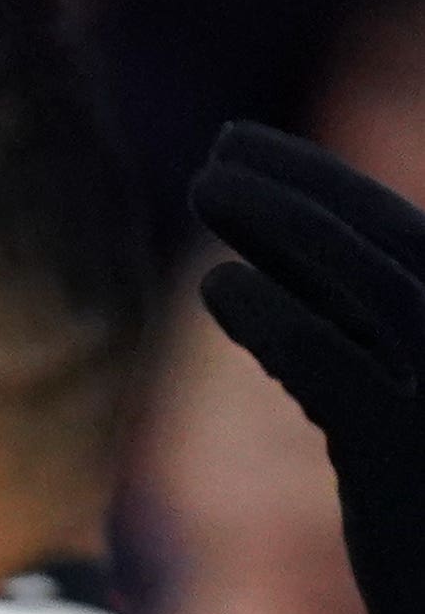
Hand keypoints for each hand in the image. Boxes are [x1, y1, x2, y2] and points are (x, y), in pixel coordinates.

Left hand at [195, 122, 424, 613]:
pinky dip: (277, 316)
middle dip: (310, 188)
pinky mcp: (407, 450)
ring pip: (364, 280)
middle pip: (392, 245)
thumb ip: (365, 390)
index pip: (409, 255)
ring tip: (208, 183)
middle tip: (228, 149)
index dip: (336, 203)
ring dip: (284, 221)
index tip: (263, 167)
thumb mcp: (396, 464)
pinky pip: (335, 363)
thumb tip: (290, 323)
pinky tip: (222, 285)